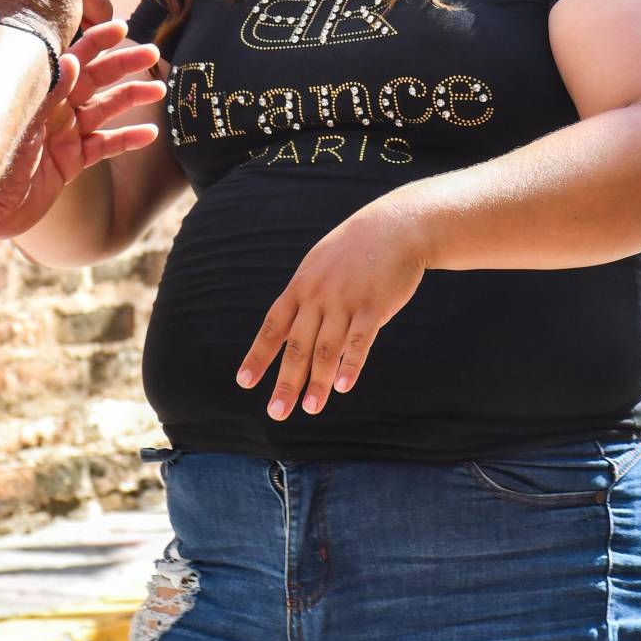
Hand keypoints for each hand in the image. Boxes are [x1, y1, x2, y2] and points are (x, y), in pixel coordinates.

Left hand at [0, 20, 164, 239]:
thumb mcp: (18, 122)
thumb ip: (48, 94)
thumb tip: (74, 60)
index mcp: (39, 92)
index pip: (71, 58)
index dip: (96, 41)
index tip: (121, 28)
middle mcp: (54, 109)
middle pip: (95, 80)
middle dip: (124, 65)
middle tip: (153, 54)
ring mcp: (64, 135)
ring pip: (105, 110)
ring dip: (131, 98)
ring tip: (159, 90)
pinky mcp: (70, 162)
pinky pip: (104, 146)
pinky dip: (127, 140)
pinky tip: (150, 134)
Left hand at [235, 197, 429, 419]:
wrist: (395, 226)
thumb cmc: (355, 251)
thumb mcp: (320, 266)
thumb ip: (307, 298)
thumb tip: (296, 331)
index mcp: (301, 287)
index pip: (273, 327)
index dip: (259, 355)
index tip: (245, 381)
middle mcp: (318, 296)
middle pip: (297, 345)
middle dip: (286, 381)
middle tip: (276, 413)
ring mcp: (345, 301)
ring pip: (326, 348)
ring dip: (317, 381)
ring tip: (311, 408)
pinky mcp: (373, 306)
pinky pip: (360, 340)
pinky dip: (350, 364)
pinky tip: (343, 386)